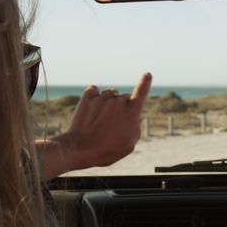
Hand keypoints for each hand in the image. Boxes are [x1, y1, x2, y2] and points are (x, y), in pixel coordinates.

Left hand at [35, 73, 151, 178]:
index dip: (145, 83)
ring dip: (107, 103)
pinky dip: (94, 96)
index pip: (142, 93)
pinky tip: (91, 108)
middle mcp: (118, 102)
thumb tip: (131, 118)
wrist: (80, 149)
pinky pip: (94, 90)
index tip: (147, 74)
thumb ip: (134, 129)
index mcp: (131, 113)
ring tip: (99, 120)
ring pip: (109, 95)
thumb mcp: (128, 146)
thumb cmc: (106, 151)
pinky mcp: (87, 98)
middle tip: (111, 125)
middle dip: (121, 108)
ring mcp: (102, 98)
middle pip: (124, 98)